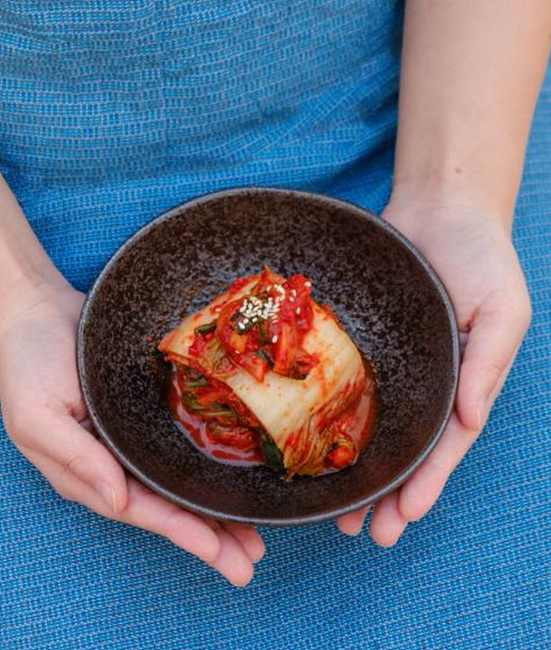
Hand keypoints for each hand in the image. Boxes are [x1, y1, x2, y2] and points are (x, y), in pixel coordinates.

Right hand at [0, 279, 263, 585]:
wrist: (39, 311)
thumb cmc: (28, 363)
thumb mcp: (38, 416)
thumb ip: (77, 460)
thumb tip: (119, 501)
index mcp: (88, 472)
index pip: (142, 510)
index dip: (181, 531)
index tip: (219, 551)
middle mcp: (114, 463)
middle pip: (168, 506)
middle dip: (210, 535)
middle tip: (251, 559)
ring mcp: (132, 439)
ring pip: (180, 482)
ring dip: (216, 510)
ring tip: (254, 535)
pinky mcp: (146, 414)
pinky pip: (179, 447)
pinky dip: (205, 467)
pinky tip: (231, 479)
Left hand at [336, 195, 530, 543]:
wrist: (440, 210)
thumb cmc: (480, 258)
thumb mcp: (503, 310)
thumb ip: (487, 364)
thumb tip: (471, 419)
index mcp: (461, 384)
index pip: (442, 446)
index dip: (424, 484)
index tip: (400, 520)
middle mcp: (424, 383)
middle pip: (403, 449)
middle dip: (385, 494)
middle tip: (359, 533)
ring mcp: (392, 366)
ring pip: (371, 428)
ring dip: (356, 470)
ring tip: (335, 511)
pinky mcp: (362, 344)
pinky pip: (345, 384)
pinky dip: (331, 417)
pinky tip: (311, 444)